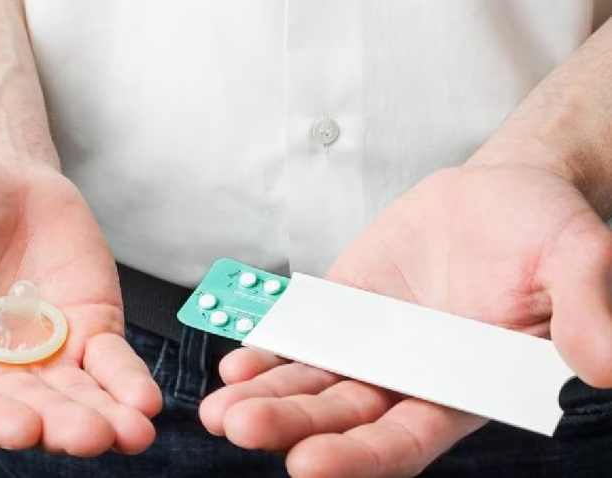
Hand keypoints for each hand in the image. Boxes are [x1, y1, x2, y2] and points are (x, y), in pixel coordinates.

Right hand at [0, 143, 161, 455]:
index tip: (18, 429)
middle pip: (23, 410)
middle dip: (58, 427)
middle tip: (91, 437)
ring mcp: (43, 355)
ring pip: (73, 397)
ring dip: (103, 417)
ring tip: (132, 433)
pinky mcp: (87, 330)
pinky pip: (109, 363)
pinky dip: (127, 382)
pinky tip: (146, 402)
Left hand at [201, 157, 611, 475]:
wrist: (499, 191)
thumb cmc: (544, 231)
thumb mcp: (578, 259)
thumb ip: (586, 310)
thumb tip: (605, 366)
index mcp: (464, 389)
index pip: (406, 440)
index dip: (360, 456)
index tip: (310, 466)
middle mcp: (409, 379)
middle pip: (342, 420)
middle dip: (292, 428)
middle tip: (242, 430)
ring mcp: (369, 345)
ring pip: (310, 385)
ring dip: (264, 398)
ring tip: (220, 409)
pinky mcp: (340, 310)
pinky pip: (298, 338)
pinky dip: (266, 352)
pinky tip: (233, 364)